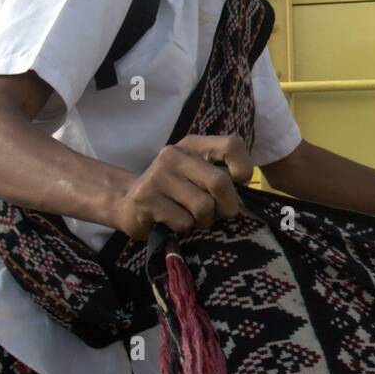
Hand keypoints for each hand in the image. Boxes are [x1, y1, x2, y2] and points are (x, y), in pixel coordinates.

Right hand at [111, 135, 253, 240]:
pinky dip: (185, 228)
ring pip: (203, 207)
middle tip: (219, 214)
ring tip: (191, 217)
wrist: (128, 203)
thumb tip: (246, 188)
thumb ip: (223, 175)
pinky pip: (184, 222)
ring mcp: (158, 175)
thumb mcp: (198, 175)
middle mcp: (174, 154)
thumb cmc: (176, 192)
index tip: (239, 183)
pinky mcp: (145, 198)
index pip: (231, 145)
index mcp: (193, 145)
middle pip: (220, 183)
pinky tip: (172, 222)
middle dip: (227, 207)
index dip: (243, 168)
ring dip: (203, 221)